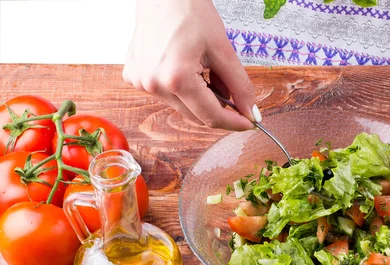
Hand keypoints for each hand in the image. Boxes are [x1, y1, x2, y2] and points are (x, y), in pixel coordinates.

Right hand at [123, 0, 258, 130]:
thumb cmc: (189, 11)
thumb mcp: (222, 50)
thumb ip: (239, 85)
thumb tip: (250, 111)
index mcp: (176, 78)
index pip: (212, 117)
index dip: (234, 122)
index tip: (249, 123)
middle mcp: (154, 85)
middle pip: (196, 116)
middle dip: (219, 109)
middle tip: (235, 96)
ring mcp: (141, 82)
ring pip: (182, 107)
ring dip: (201, 98)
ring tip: (207, 70)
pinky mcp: (134, 77)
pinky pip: (167, 95)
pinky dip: (183, 90)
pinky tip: (189, 68)